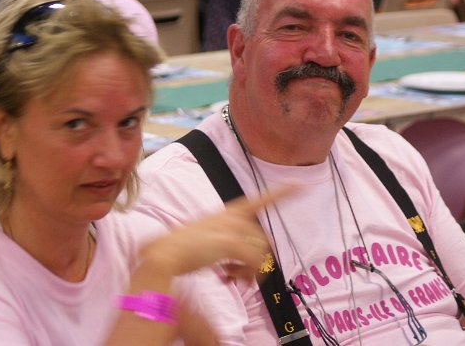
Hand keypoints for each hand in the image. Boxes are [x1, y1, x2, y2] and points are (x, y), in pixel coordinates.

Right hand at [138, 185, 297, 281]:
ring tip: (232, 279)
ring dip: (250, 271)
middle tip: (237, 277)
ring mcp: (231, 227)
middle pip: (262, 239)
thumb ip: (224, 246)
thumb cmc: (179, 251)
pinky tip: (228, 279)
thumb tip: (240, 267)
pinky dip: (246, 275)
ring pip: (260, 252)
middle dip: (256, 261)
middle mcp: (231, 217)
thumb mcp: (205, 242)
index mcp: (226, 214)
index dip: (281, 193)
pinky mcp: (230, 241)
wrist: (164, 254)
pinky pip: (254, 261)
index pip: (259, 200)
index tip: (300, 185)